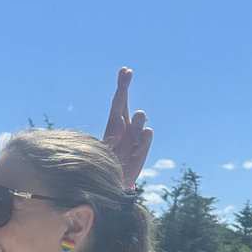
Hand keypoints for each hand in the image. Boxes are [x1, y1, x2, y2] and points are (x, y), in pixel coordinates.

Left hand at [101, 66, 152, 189]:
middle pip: (126, 102)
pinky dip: (144, 137)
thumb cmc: (106, 166)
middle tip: (126, 72)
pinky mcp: (143, 146)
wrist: (114, 182)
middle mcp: (124, 126)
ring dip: (138, 120)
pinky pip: (147, 134)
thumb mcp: (104, 151)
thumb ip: (112, 138)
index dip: (122, 86)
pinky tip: (138, 145)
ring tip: (134, 132)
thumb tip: (114, 124)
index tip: (124, 70)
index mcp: (114, 125)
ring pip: (140, 117)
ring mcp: (135, 135)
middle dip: (124, 86)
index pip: (118, 102)